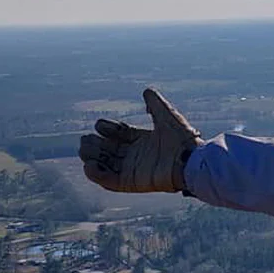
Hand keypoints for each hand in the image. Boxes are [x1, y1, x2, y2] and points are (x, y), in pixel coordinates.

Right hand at [78, 87, 202, 192]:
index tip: (99, 125)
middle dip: (95, 145)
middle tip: (84, 139)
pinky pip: (110, 181)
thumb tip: (146, 90)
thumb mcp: (167, 116)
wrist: (191, 160)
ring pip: (106, 165)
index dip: (109, 129)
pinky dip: (97, 175)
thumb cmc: (183, 139)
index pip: (121, 134)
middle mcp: (138, 155)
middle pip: (110, 150)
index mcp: (145, 140)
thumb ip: (155, 104)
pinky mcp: (132, 182)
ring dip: (92, 158)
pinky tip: (88, 166)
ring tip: (83, 150)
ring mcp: (134, 170)